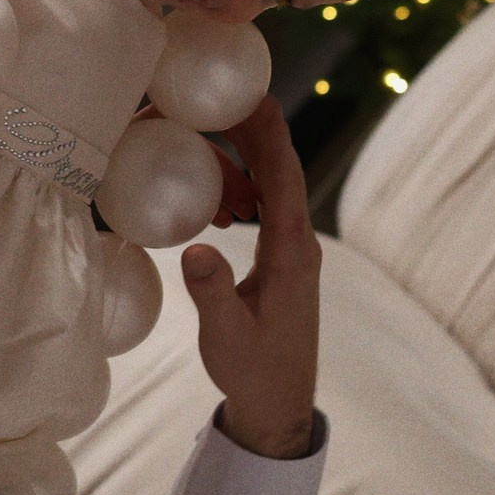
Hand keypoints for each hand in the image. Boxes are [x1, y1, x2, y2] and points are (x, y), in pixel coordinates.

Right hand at [180, 97, 318, 459]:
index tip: (255, 94)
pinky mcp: (281, 260)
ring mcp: (293, 251)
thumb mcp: (226, 336)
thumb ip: (212, 294)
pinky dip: (243, 185)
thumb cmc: (254, 371)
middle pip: (281, 170)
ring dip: (246, 156)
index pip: (285, 180)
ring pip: (273, 187)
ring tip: (213, 125)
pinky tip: (217, 181)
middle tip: (224, 91)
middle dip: (256, 128)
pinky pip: (265, 208)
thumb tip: (195, 251)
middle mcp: (299, 244)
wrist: (278, 403)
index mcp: (292, 255)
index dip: (270, 135)